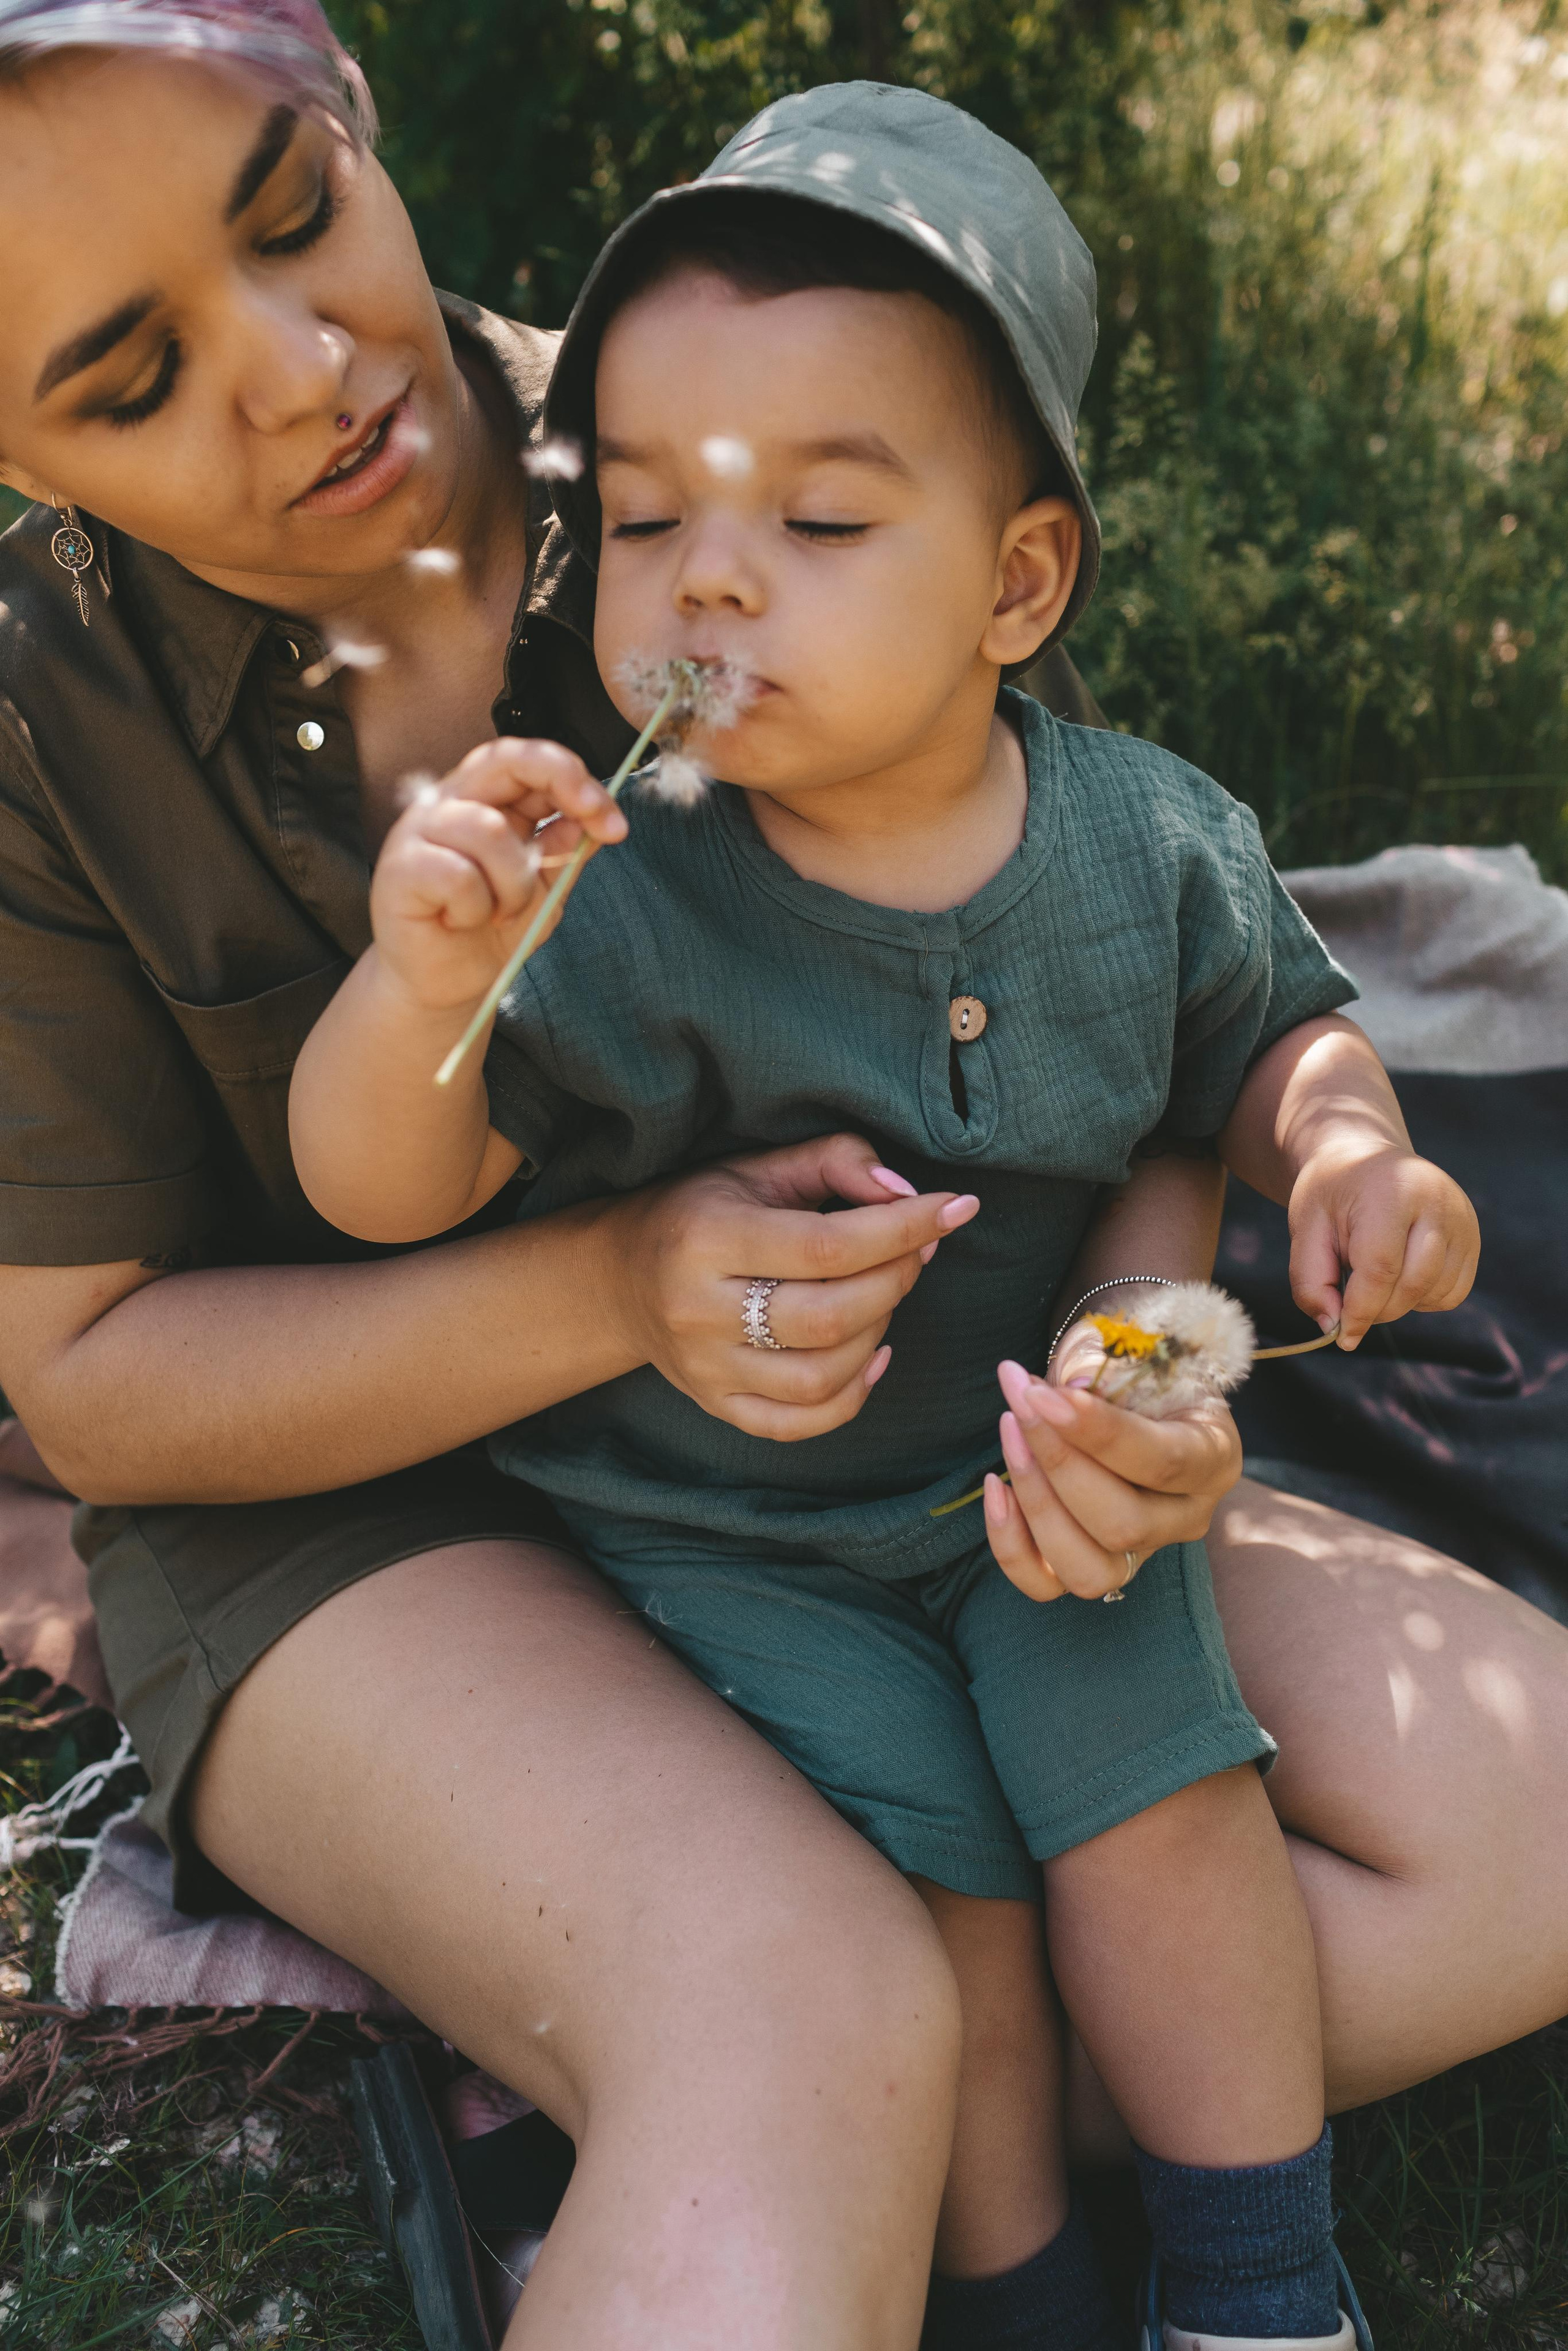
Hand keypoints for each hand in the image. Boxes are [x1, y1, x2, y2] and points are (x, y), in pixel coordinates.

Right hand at [368, 739, 627, 1011]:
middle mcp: (450, 803)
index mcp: (485, 800)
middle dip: (561, 781)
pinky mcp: (399, 867)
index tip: (613, 823)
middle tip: (599, 824)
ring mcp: (418, 830)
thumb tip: (592, 819)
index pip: (527, 761)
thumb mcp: (543, 889)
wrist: (445, 985)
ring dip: (513, 885)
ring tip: (499, 913)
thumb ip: (564, 851)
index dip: (575, 778)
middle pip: (504, 758)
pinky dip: (474, 908)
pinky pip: (458, 875)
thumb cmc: (490, 932)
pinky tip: (460, 921)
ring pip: (489, 830)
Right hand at [609, 1133, 979, 1440]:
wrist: (620, 1277)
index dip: (904, 1228)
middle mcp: (699, 1309)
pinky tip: (872, 1353)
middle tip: (915, 1251)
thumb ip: (837, 1161)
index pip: (827, 1245)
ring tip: (884, 1295)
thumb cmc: (702, 1210)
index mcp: (708, 1238)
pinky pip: (800, 1423)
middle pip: (830, 1316)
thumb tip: (906, 1193)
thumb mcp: (760, 1166)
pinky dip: (853, 1395)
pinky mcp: (716, 1404)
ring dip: (879, 1332)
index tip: (955, 1208)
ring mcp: (706, 1368)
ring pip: (821, 1375)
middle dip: (896, 1280)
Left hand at [982, 1357, 1241, 1602]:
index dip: (1097, 1432)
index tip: (1041, 1394)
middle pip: (1123, 1525)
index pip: (1162, 1461)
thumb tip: (1067, 1387)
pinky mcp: (1093, 1568)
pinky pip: (1045, 1584)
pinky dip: (1009, 1543)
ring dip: (1035, 1501)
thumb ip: (1106, 1369)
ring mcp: (1142, 1554)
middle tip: (1021, 1401)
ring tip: (1010, 1431)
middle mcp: (1186, 1518)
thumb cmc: (1135, 1372)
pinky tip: (996, 1484)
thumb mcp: (1134, 1355)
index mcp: (1213, 1458)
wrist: (1132, 1395)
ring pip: (1088, 1569)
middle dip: (1057, 1462)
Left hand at [1287, 1142, 1479, 1347]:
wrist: (1365, 1156)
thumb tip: (1333, 1327)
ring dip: (1400, 1303)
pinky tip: (1400, 1274)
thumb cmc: (1333, 1193)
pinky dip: (1424, 1298)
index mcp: (1391, 1191)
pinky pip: (1454, 1292)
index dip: (1361, 1309)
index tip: (1343, 1337)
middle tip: (1350, 1302)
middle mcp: (1437, 1201)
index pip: (1381, 1266)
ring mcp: (1462, 1218)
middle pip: (1414, 1284)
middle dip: (1378, 1310)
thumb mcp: (1305, 1227)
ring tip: (1375, 1272)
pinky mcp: (1473, 1235)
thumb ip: (1310, 1280)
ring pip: (1436, 1293)